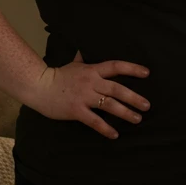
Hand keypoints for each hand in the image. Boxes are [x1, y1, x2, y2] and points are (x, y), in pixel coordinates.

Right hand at [28, 51, 150, 139]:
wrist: (38, 86)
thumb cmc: (57, 76)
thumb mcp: (73, 64)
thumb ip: (82, 59)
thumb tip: (84, 49)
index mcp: (92, 70)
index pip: (116, 66)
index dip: (132, 69)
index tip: (147, 73)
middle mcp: (91, 82)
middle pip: (117, 89)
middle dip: (134, 97)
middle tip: (147, 105)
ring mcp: (84, 97)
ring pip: (109, 104)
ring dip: (125, 113)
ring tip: (138, 119)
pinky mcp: (76, 110)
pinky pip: (94, 121)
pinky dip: (105, 128)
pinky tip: (115, 134)